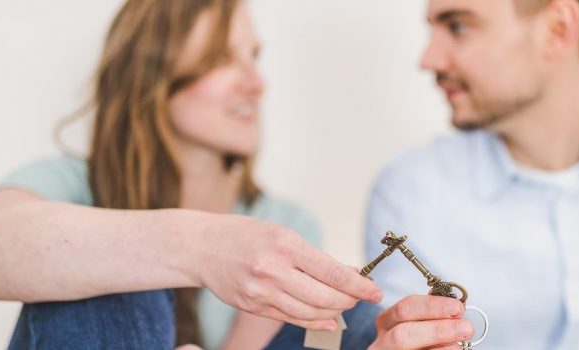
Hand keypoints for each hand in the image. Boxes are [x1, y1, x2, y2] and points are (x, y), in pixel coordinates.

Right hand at [190, 215, 382, 330]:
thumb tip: (349, 275)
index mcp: (286, 245)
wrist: (202, 247)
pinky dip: (315, 322)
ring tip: (344, 305)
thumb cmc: (247, 235)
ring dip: (334, 312)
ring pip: (310, 312)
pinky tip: (328, 320)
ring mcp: (261, 292)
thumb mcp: (283, 235)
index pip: (332, 272)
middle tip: (360, 297)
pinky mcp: (253, 307)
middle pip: (324, 297)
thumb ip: (314, 257)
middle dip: (348, 300)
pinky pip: (291, 319)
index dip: (358, 285)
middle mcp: (273, 270)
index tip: (375, 291)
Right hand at [370, 295, 473, 349]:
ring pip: (405, 347)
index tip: (456, 308)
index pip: (406, 308)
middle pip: (403, 334)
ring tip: (460, 344)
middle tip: (464, 328)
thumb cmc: (416, 341)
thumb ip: (431, 318)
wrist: (414, 349)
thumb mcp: (417, 325)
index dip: (433, 307)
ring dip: (439, 345)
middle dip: (437, 330)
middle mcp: (383, 341)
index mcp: (387, 321)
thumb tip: (457, 312)